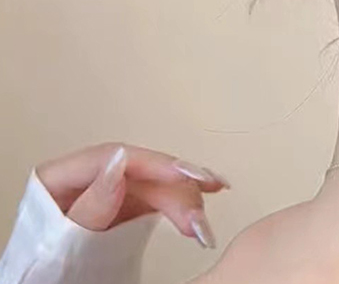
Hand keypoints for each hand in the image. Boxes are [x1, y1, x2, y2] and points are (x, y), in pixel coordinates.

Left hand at [36, 143, 229, 247]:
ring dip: (187, 198)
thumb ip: (90, 204)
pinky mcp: (123, 207)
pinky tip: (207, 194)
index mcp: (59, 177)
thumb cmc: (43, 272)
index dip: (155, 163)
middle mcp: (86, 179)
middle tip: (199, 214)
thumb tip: (119, 164)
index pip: (115, 156)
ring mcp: (106, 192)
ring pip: (155, 183)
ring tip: (203, 222)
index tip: (185, 174)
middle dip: (177, 191)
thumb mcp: (63, 240)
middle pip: (141, 172)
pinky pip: (158, 197)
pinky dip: (183, 200)